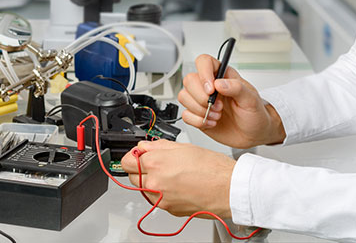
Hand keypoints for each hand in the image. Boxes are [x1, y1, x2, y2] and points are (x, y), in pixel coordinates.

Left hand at [120, 139, 234, 217]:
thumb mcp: (184, 147)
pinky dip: (161, 192)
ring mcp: (161, 199)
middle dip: (140, 168)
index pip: (127, 161)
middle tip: (156, 163)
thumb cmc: (213, 168)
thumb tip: (144, 146)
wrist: (228, 189)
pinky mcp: (169, 210)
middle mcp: (155, 183)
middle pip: (131, 176)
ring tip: (170, 174)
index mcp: (157, 163)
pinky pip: (156, 199)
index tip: (139, 154)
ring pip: (143, 189)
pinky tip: (176, 184)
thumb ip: (158, 146)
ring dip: (150, 181)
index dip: (134, 155)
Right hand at [178, 54, 285, 148]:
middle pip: (189, 80)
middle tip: (218, 106)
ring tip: (217, 115)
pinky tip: (212, 123)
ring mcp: (202, 100)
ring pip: (184, 96)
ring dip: (200, 110)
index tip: (211, 89)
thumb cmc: (254, 113)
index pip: (204, 62)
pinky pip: (185, 114)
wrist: (254, 134)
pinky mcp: (197, 115)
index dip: (203, 73)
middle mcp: (210, 86)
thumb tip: (219, 83)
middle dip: (202, 97)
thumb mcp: (251, 99)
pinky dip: (198, 121)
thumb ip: (236, 88)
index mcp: (222, 75)